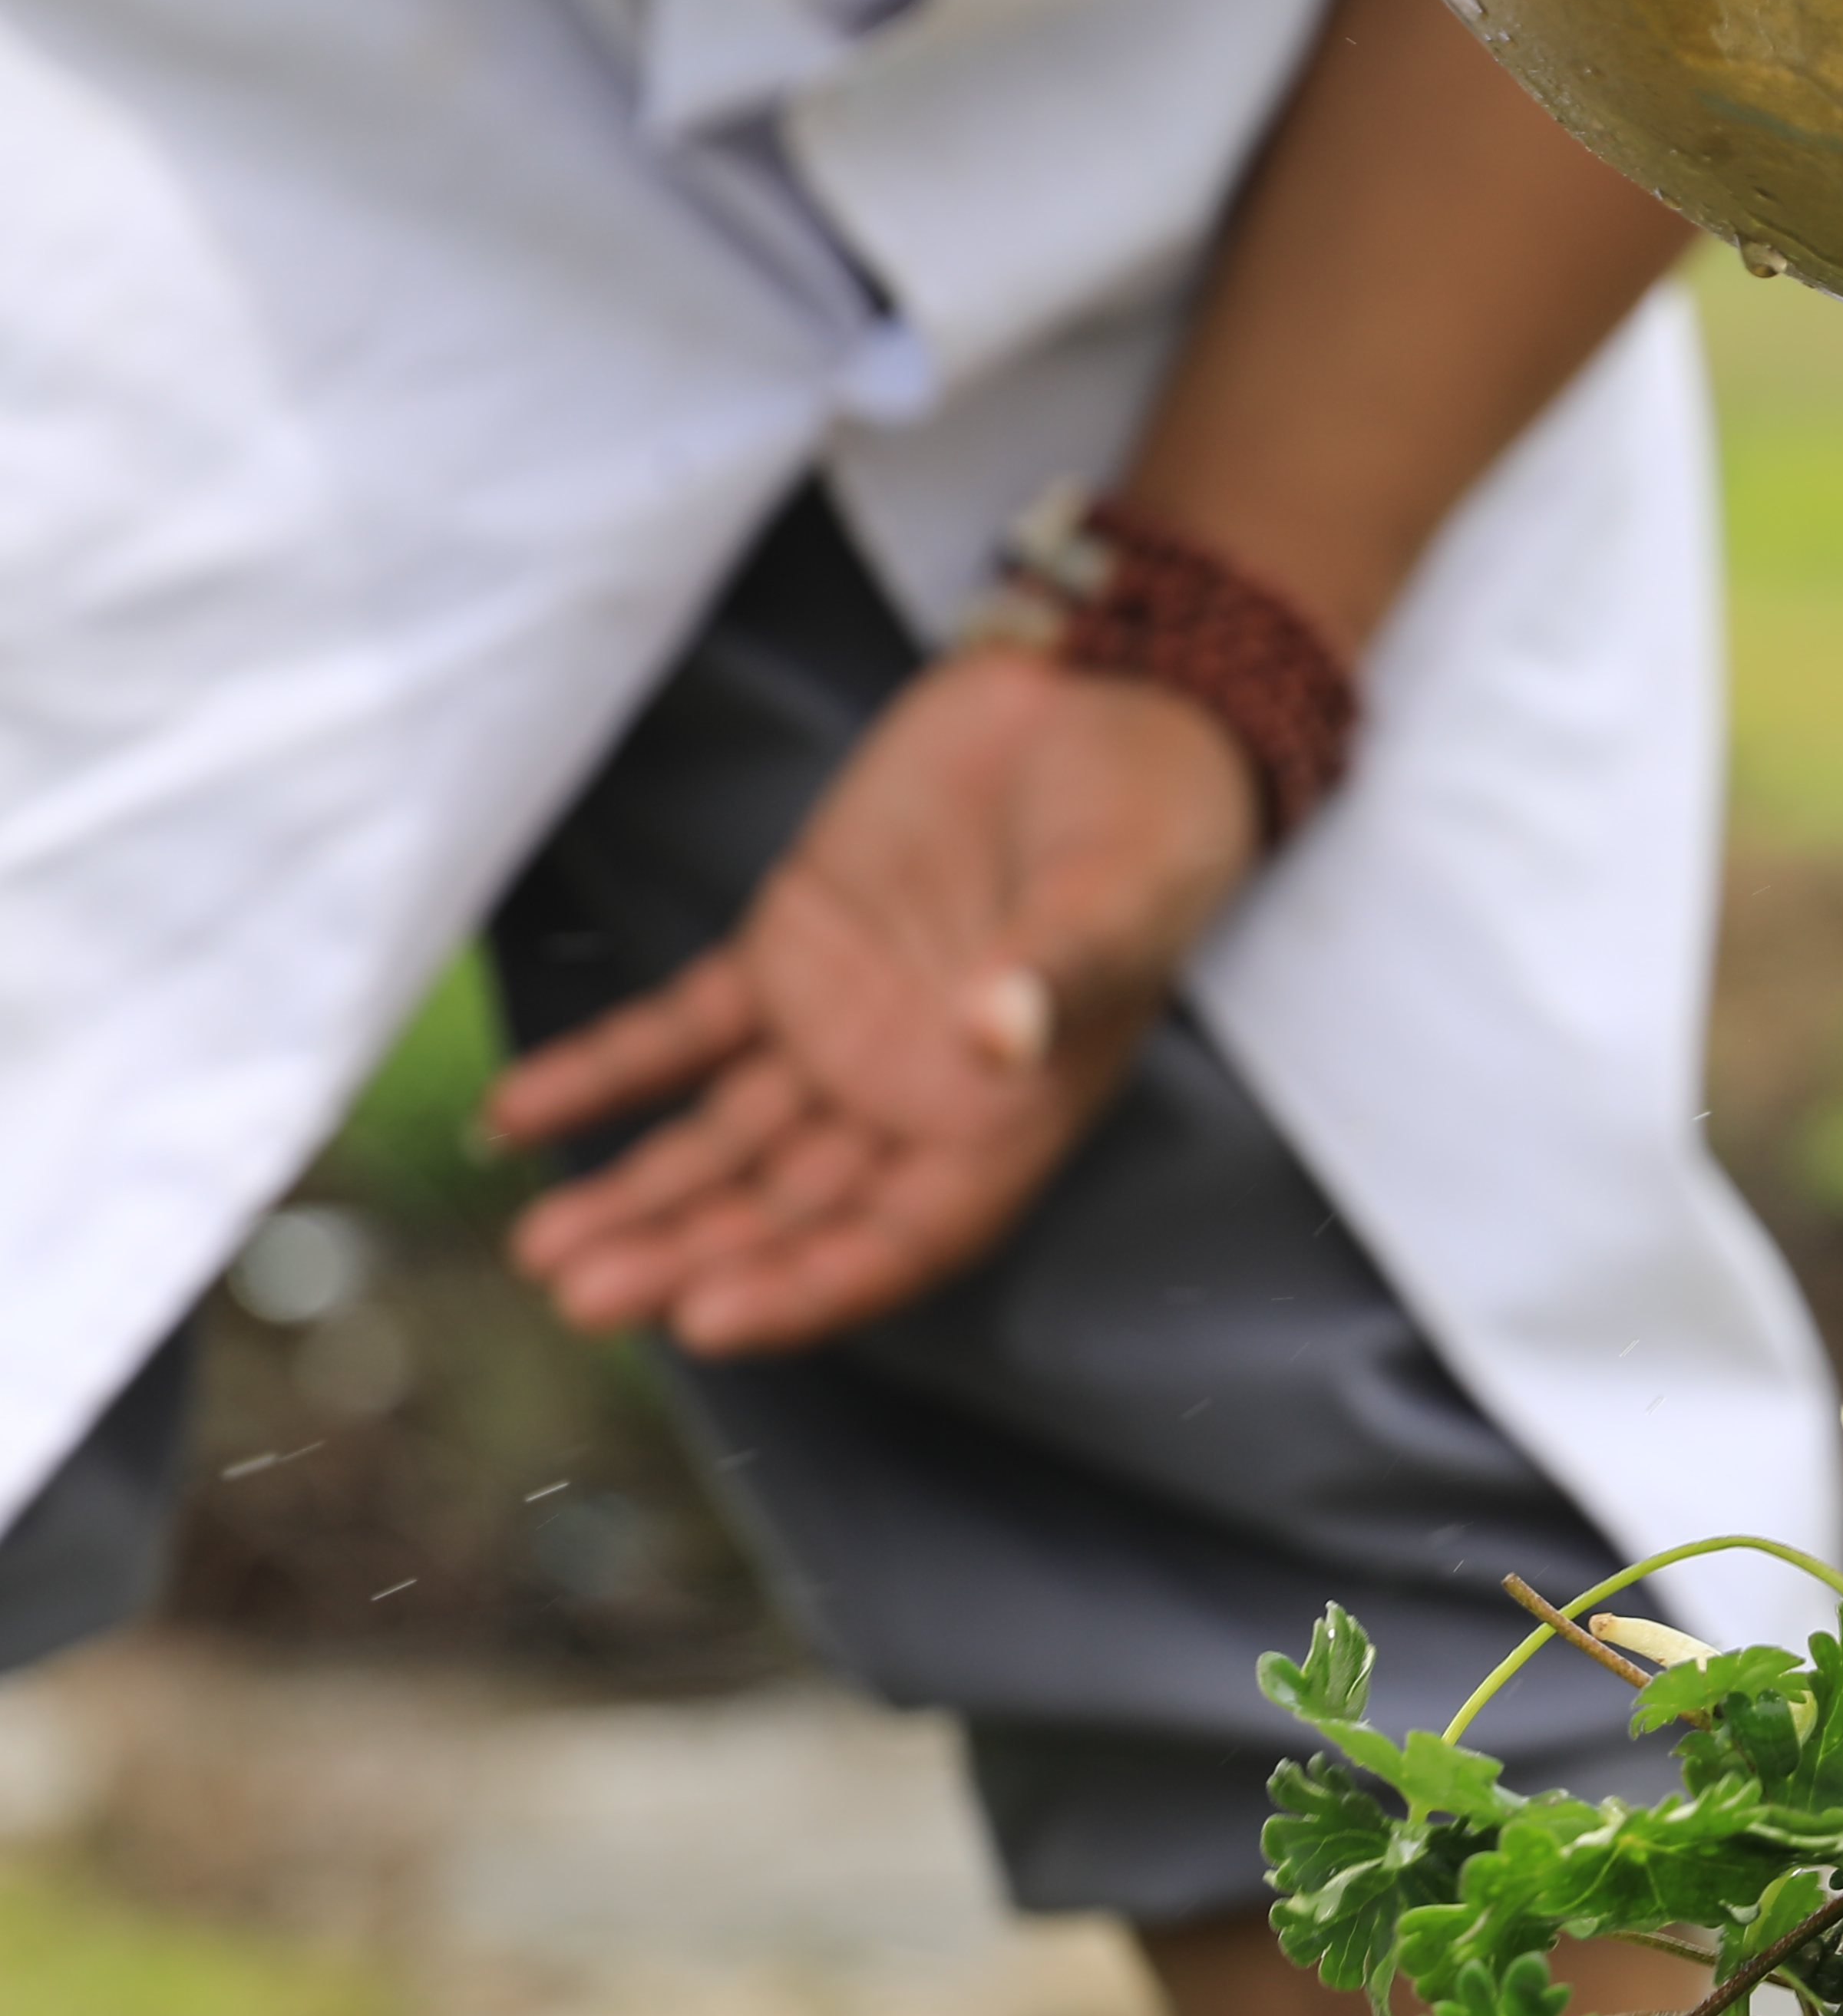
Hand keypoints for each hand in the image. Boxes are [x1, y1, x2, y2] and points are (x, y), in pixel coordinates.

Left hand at [488, 646, 1259, 1354]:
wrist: (1106, 698)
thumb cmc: (1151, 812)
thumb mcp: (1122, 890)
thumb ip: (1058, 968)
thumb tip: (1001, 1038)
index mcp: (1010, 1114)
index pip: (897, 1237)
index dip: (805, 1286)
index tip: (710, 1318)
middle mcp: (915, 1096)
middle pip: (787, 1209)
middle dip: (688, 1256)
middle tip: (584, 1293)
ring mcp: (843, 1030)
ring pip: (721, 1142)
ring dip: (635, 1193)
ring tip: (540, 1245)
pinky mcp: (788, 953)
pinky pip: (680, 1032)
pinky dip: (602, 1071)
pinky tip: (517, 1113)